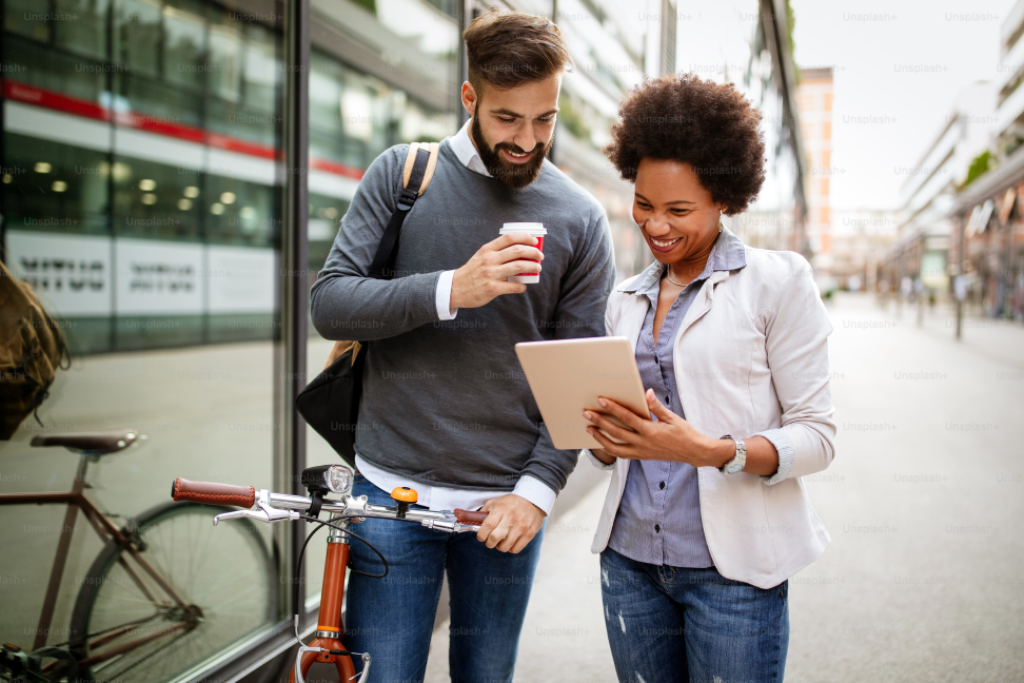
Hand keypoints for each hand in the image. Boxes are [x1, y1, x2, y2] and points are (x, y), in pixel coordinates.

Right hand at [450, 233, 543, 309]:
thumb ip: (496, 252)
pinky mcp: (492, 288)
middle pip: (518, 251)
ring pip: (519, 266)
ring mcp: (491, 274)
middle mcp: (490, 259)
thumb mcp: (481, 256)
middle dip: (533, 252)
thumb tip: (519, 251)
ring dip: (532, 267)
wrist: (455, 288)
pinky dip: (522, 286)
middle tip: (540, 256)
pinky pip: (514, 286)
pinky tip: (523, 286)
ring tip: (537, 268)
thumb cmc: (471, 272)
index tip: (534, 241)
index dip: (525, 237)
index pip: (509, 238)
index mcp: (487, 250)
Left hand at [476, 493, 544, 552]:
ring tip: (501, 541)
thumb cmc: (511, 503)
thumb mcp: (496, 501)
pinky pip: (515, 549)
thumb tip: (473, 521)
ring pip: (505, 547)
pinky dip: (510, 548)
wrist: (533, 501)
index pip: (488, 525)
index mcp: (501, 509)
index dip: (481, 535)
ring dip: (499, 547)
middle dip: (489, 543)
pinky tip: (510, 542)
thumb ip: (484, 511)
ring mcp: (521, 527)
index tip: (481, 537)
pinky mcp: (529, 534)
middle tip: (490, 541)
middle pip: (494, 538)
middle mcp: (511, 518)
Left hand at [583, 389, 720, 467]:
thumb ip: (656, 406)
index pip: (627, 418)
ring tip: (589, 429)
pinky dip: (610, 448)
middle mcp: (644, 443)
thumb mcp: (671, 417)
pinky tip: (601, 442)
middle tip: (586, 414)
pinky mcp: (641, 457)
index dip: (613, 409)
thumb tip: (646, 393)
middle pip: (616, 433)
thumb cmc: (683, 433)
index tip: (601, 401)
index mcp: (651, 431)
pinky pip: (621, 454)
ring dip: (600, 438)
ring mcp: (641, 452)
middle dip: (600, 422)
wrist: (693, 452)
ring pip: (615, 448)